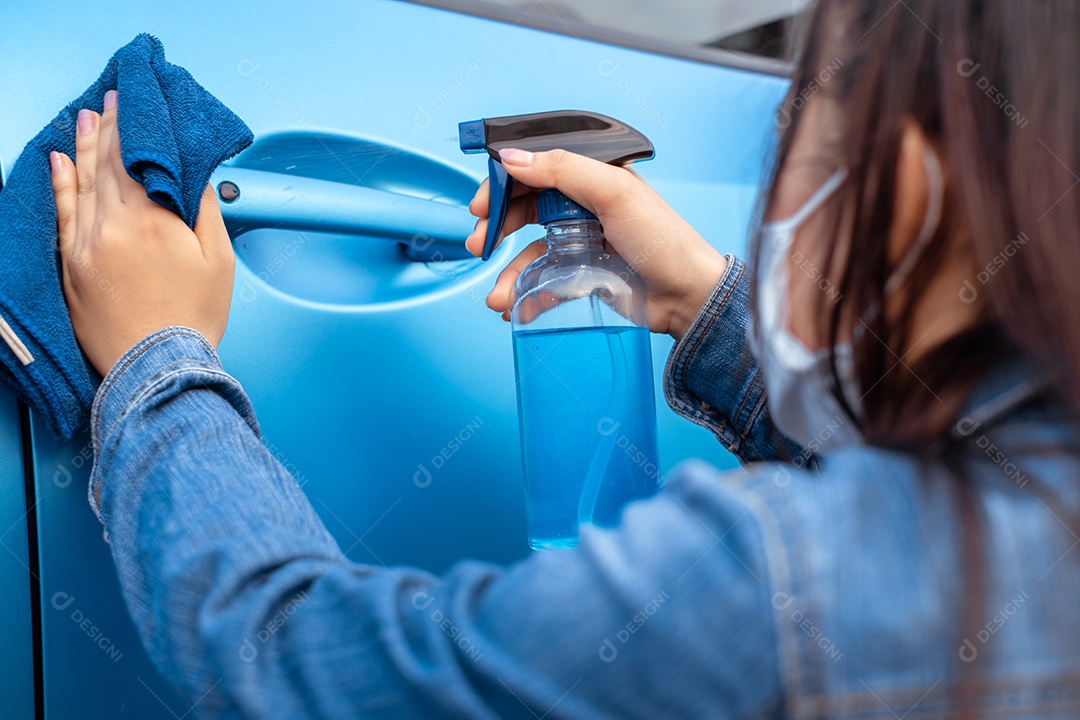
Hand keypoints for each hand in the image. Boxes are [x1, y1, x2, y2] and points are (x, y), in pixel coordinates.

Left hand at [50, 90, 234, 376]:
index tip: (129, 102)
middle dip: (108, 128)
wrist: (159, 366)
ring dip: (84, 147)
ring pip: (81, 184)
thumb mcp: (218, 259)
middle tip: (108, 102)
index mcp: (152, 221)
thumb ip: (203, 209)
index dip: (131, 127)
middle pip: (107, 165)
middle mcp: (112, 226)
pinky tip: (58, 163)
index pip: (135, 159)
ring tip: (86, 120)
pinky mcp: (70, 267)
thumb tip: (192, 173)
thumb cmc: (193, 316)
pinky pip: (61, 215)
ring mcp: (86, 246)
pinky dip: (59, 184)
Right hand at [465, 148, 727, 338]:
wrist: (688, 296)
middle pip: (524, 209)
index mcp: (593, 176)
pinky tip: (514, 307)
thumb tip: (512, 159)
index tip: (481, 205)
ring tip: (498, 295)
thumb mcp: (614, 192)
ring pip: (529, 250)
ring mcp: (581, 241)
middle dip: (496, 228)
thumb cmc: (664, 240)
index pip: (536, 170)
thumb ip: (562, 170)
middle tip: (478, 244)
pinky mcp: (583, 275)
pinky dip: (524, 293)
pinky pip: (542, 281)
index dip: (504, 185)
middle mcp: (584, 205)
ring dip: (507, 272)